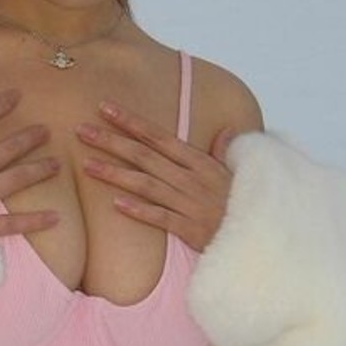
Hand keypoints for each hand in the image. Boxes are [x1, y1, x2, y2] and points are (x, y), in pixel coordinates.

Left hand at [77, 103, 236, 252]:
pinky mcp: (191, 230)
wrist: (264, 238)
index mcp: (200, 161)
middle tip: (81, 130)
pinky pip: (161, 218)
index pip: (158, 136)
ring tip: (87, 165)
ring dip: (115, 173)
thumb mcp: (236, 173)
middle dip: (111, 141)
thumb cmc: (246, 204)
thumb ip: (225, 152)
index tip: (105, 107)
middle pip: (144, 156)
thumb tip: (225, 132)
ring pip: (146, 184)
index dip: (130, 121)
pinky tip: (115, 203)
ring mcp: (190, 203)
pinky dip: (139, 210)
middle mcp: (192, 178)